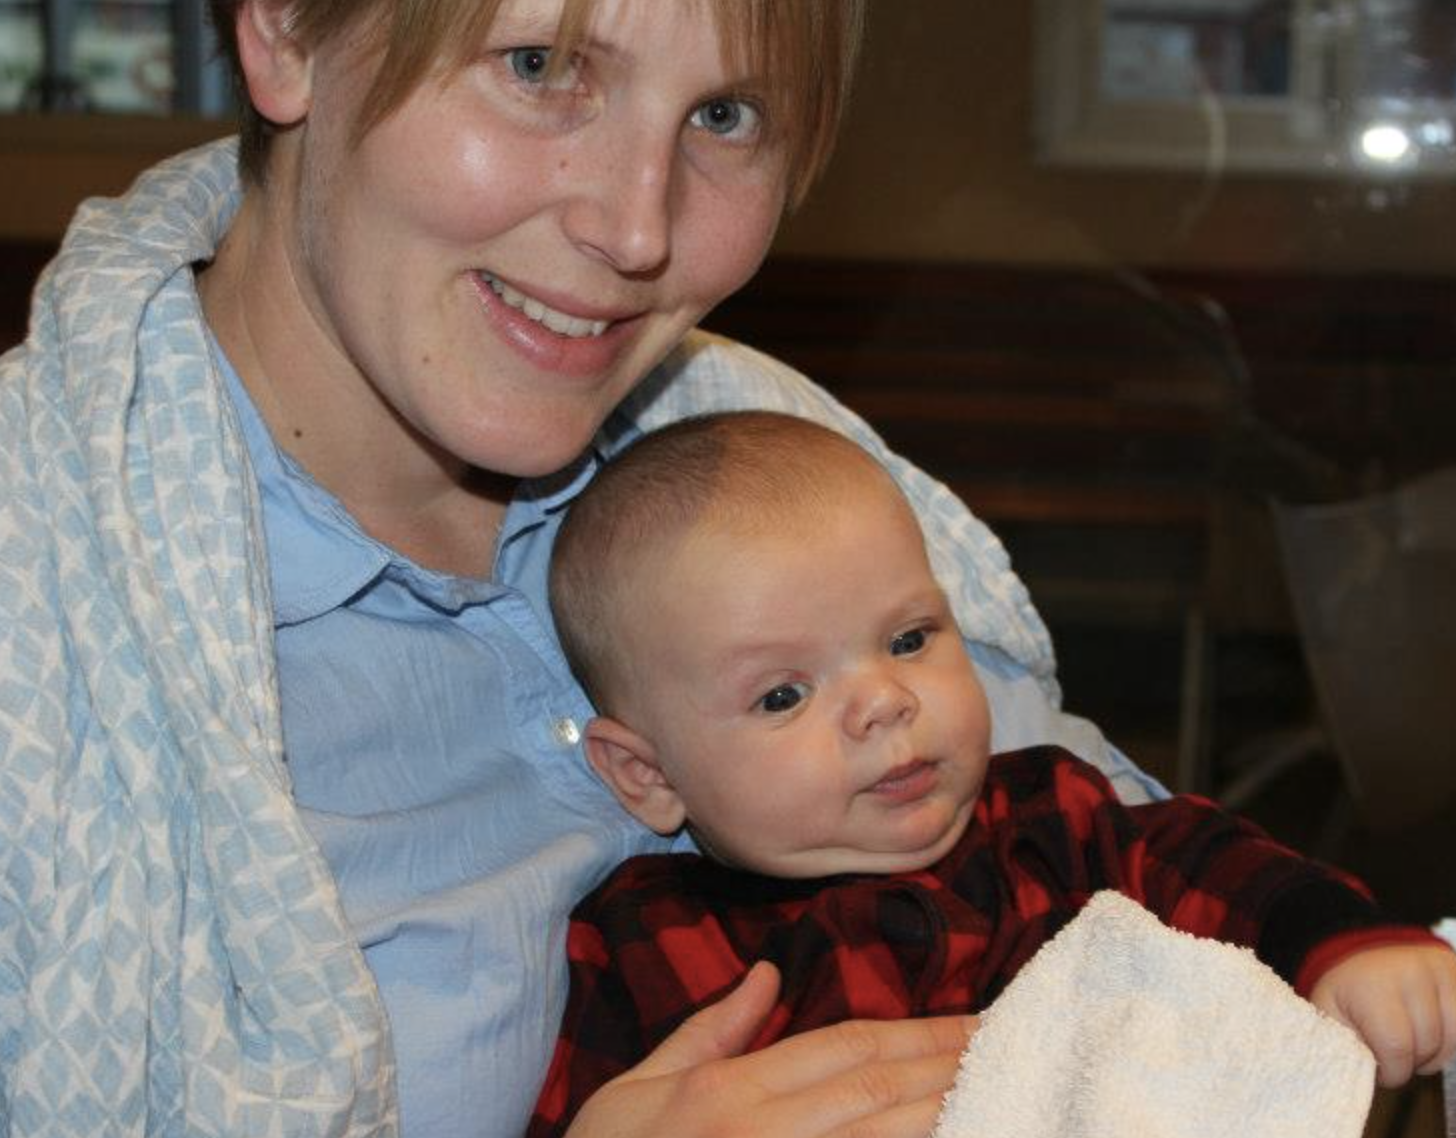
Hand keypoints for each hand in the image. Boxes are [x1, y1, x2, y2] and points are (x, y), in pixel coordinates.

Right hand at [564, 961, 975, 1137]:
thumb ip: (706, 1032)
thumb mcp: (637, 1092)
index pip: (847, 1047)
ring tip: (1009, 1085)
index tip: (975, 1020)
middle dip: (952, 1061)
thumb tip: (765, 975)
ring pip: (887, 1137)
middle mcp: (765, 1132)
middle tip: (1015, 1040)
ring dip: (951, 1110)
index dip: (919, 1033)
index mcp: (729, 1090)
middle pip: (880, 1088)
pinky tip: (955, 1133)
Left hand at [1310, 944, 1455, 1086]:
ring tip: (1409, 1041)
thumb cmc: (1348, 993)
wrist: (1365, 956)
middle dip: (1411, 1062)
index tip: (1382, 1070)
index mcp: (1372, 986)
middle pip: (1427, 1046)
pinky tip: (1429, 1032)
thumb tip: (1356, 1078)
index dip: (1393, 1071)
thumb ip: (1341, 1046)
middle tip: (1392, 1051)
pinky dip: (1450, 1040)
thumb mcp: (1330, 1015)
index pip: (1396, 1047)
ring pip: (1451, 1041)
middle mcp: (1409, 973)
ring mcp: (1438, 972)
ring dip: (1433, 1053)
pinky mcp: (1455, 975)